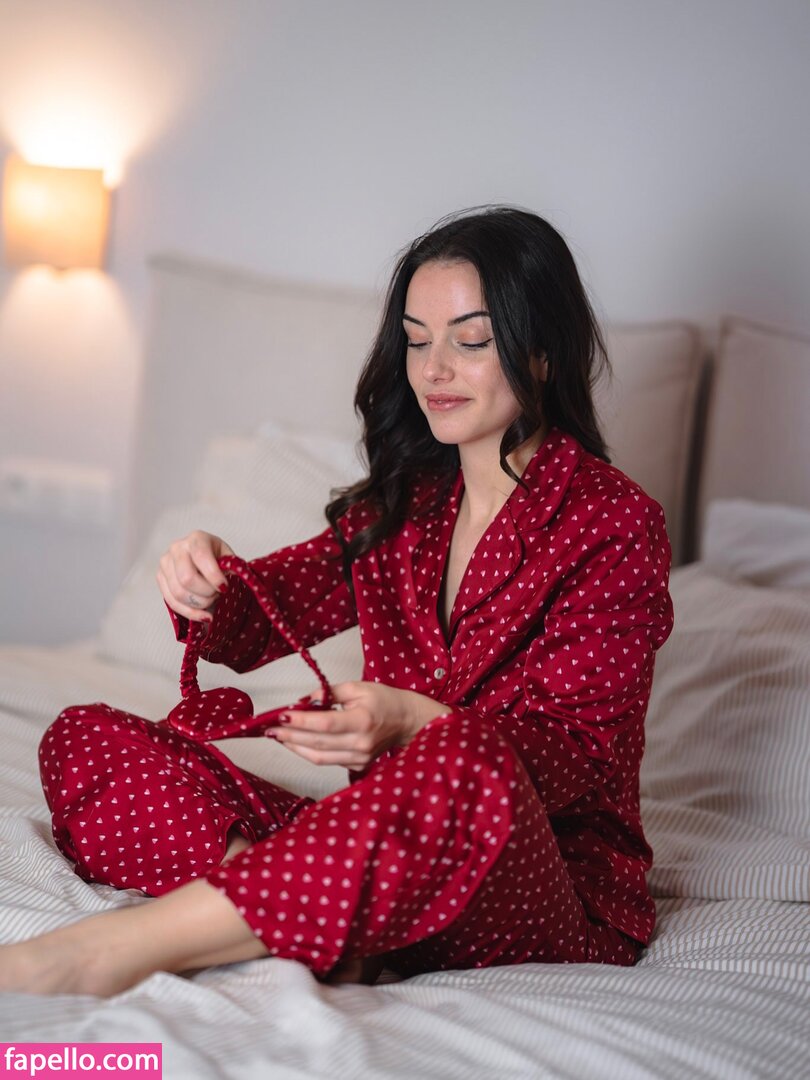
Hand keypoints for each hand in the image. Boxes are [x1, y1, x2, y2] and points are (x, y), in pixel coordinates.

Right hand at [157, 530, 234, 622]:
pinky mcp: (160, 579)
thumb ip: (230, 567)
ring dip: (200, 603)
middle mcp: (177, 548)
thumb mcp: (228, 556)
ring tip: (211, 599)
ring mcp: (165, 564)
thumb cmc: (216, 556)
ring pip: (179, 593)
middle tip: (217, 594)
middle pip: (187, 579)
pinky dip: (190, 612)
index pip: (201, 557)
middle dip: (206, 593)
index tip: (224, 587)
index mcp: (196, 539)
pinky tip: (204, 615)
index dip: (213, 576)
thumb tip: (228, 579)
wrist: (202, 557)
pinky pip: (172, 602)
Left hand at [271, 681, 448, 770]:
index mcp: (364, 720)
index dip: (301, 721)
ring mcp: (359, 758)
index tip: (281, 715)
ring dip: (295, 746)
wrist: (407, 721)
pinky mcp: (357, 766)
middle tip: (270, 729)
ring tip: (278, 736)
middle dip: (290, 735)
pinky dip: (308, 752)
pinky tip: (297, 742)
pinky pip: (327, 761)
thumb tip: (304, 701)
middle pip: (318, 743)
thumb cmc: (384, 701)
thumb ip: (329, 693)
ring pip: (319, 757)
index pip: (325, 723)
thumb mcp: (358, 687)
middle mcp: (361, 743)